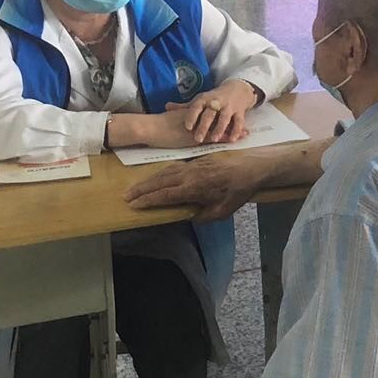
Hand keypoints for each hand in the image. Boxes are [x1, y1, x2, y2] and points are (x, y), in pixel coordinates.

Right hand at [125, 149, 273, 218]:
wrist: (251, 167)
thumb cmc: (238, 191)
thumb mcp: (222, 211)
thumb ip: (203, 215)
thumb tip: (189, 216)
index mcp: (193, 188)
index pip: (165, 195)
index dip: (148, 200)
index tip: (134, 205)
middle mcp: (189, 175)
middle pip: (160, 182)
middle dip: (142, 189)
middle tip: (126, 196)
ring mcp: (192, 166)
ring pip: (165, 172)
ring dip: (149, 180)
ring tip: (136, 188)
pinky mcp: (196, 161)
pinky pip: (174, 167)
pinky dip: (161, 173)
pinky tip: (158, 178)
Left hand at [169, 79, 256, 145]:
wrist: (237, 89)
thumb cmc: (213, 98)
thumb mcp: (199, 100)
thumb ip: (184, 106)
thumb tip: (166, 107)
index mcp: (205, 98)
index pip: (197, 106)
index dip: (192, 116)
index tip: (187, 126)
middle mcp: (217, 101)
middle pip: (210, 113)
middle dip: (204, 126)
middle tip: (197, 138)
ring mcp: (230, 106)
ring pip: (225, 117)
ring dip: (219, 128)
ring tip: (214, 139)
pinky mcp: (240, 111)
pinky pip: (238, 121)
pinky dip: (236, 130)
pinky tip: (231, 139)